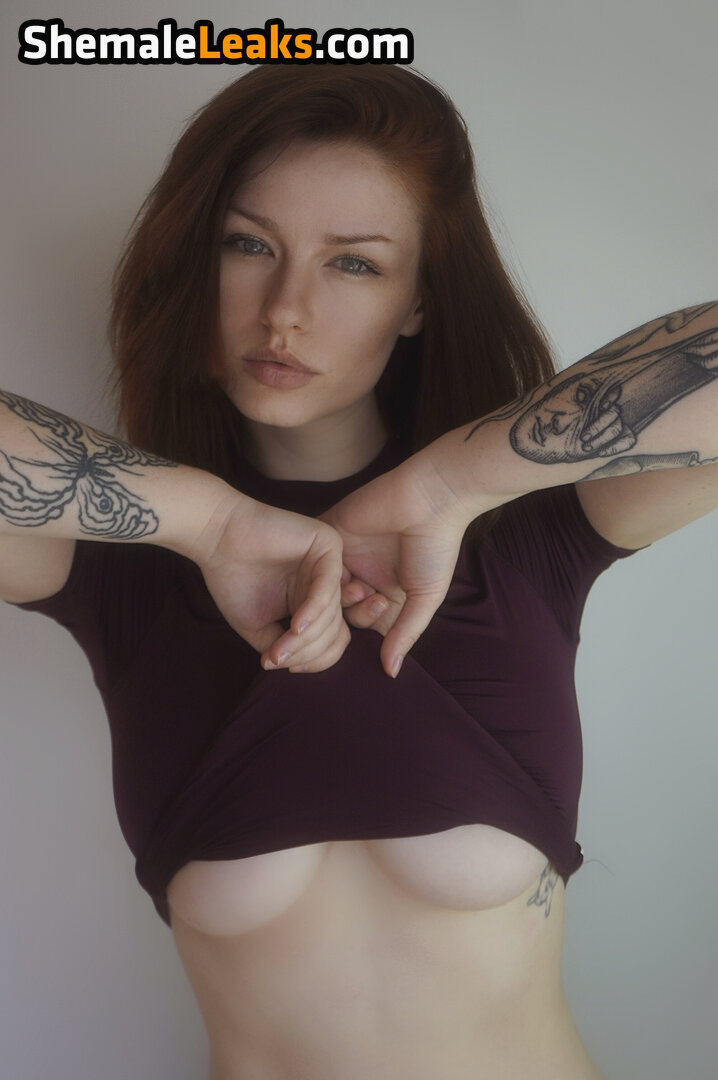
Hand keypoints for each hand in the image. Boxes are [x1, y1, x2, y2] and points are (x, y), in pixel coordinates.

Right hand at [194, 492, 349, 672]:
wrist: (216, 538)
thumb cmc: (233, 579)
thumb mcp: (260, 627)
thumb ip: (284, 649)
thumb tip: (299, 667)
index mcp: (316, 600)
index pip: (333, 639)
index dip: (314, 661)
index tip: (285, 667)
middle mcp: (328, 583)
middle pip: (336, 631)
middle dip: (307, 653)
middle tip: (277, 658)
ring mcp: (331, 563)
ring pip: (332, 615)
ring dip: (304, 639)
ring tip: (277, 649)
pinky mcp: (328, 545)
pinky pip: (328, 589)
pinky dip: (311, 613)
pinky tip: (294, 627)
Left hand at [318, 454, 474, 677]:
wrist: (430, 497)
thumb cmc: (435, 548)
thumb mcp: (425, 597)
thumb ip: (405, 633)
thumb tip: (390, 673)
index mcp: (387, 593)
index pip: (363, 624)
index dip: (361, 630)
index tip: (366, 626)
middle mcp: (364, 577)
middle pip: (338, 609)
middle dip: (338, 617)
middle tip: (345, 613)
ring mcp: (346, 555)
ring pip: (322, 586)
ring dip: (326, 596)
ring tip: (338, 597)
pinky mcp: (330, 532)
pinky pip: (313, 559)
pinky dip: (315, 572)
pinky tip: (319, 580)